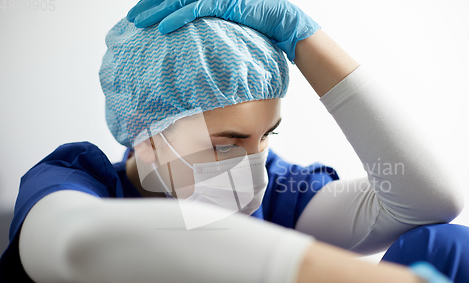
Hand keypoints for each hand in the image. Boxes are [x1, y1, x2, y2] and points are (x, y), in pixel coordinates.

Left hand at [126, 0, 320, 61]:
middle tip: (132, 17)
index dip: (159, 3)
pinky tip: (163, 28)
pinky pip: (197, 9)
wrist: (288, 27)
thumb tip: (199, 45)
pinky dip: (178, 18)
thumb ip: (213, 30)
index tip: (143, 13)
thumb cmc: (263, 31)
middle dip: (151, 4)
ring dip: (157, 11)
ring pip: (181, 0)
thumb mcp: (232, 30)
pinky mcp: (228, 2)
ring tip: (138, 22)